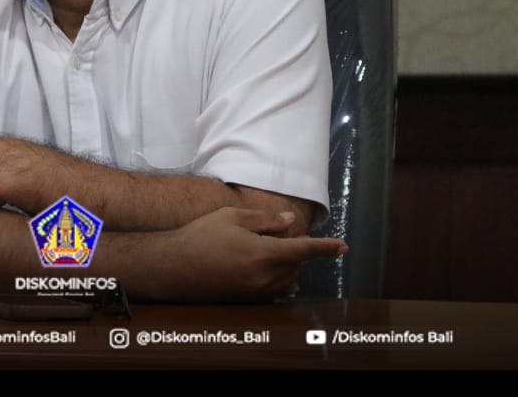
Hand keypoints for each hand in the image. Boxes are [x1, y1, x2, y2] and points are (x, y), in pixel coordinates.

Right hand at [163, 207, 346, 301]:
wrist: (174, 268)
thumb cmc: (201, 237)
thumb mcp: (232, 217)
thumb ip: (265, 220)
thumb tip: (290, 222)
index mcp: (264, 254)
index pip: (305, 250)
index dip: (326, 248)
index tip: (343, 247)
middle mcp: (265, 277)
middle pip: (296, 264)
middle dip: (296, 248)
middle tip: (279, 232)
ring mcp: (257, 292)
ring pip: (288, 279)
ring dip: (288, 264)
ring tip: (270, 249)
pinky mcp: (248, 300)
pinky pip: (276, 292)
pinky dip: (281, 280)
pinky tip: (275, 273)